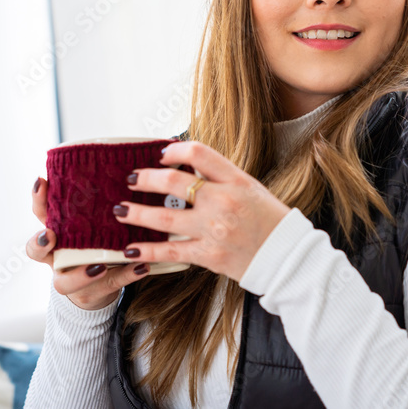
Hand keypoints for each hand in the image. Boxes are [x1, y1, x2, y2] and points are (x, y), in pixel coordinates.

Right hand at [26, 176, 150, 310]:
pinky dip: (127, 274)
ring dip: (82, 273)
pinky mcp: (95, 290)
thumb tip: (124, 166)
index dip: (38, 199)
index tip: (41, 182)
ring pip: (65, 282)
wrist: (97, 283)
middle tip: (49, 235)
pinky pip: (110, 284)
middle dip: (40, 243)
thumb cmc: (95, 241)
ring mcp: (72, 277)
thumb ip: (100, 201)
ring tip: (100, 265)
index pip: (40, 213)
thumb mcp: (93, 220)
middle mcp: (57, 256)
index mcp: (57, 232)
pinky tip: (142, 266)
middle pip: (37, 251)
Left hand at [115, 141, 291, 282]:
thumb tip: (188, 166)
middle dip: (146, 179)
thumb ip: (221, 177)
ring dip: (137, 213)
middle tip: (131, 179)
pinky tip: (130, 248)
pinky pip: (170, 251)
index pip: (199, 152)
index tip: (161, 155)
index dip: (174, 150)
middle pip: (173, 182)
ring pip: (164, 217)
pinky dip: (147, 249)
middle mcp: (223, 201)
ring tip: (120, 210)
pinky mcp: (208, 255)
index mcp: (236, 180)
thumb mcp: (251, 188)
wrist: (287, 258)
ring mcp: (214, 229)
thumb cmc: (271, 221)